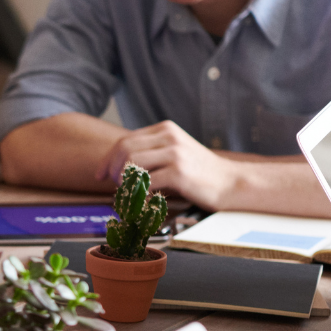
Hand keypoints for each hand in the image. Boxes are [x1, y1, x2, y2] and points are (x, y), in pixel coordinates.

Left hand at [100, 120, 235, 207]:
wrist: (231, 183)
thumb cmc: (199, 172)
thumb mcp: (174, 152)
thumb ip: (149, 153)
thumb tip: (115, 166)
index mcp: (165, 129)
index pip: (124, 141)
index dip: (107, 160)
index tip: (100, 175)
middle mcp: (169, 137)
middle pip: (123, 150)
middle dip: (112, 170)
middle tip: (113, 186)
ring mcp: (175, 154)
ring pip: (131, 165)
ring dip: (124, 183)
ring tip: (130, 194)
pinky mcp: (179, 172)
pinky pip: (146, 183)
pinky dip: (140, 195)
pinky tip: (146, 201)